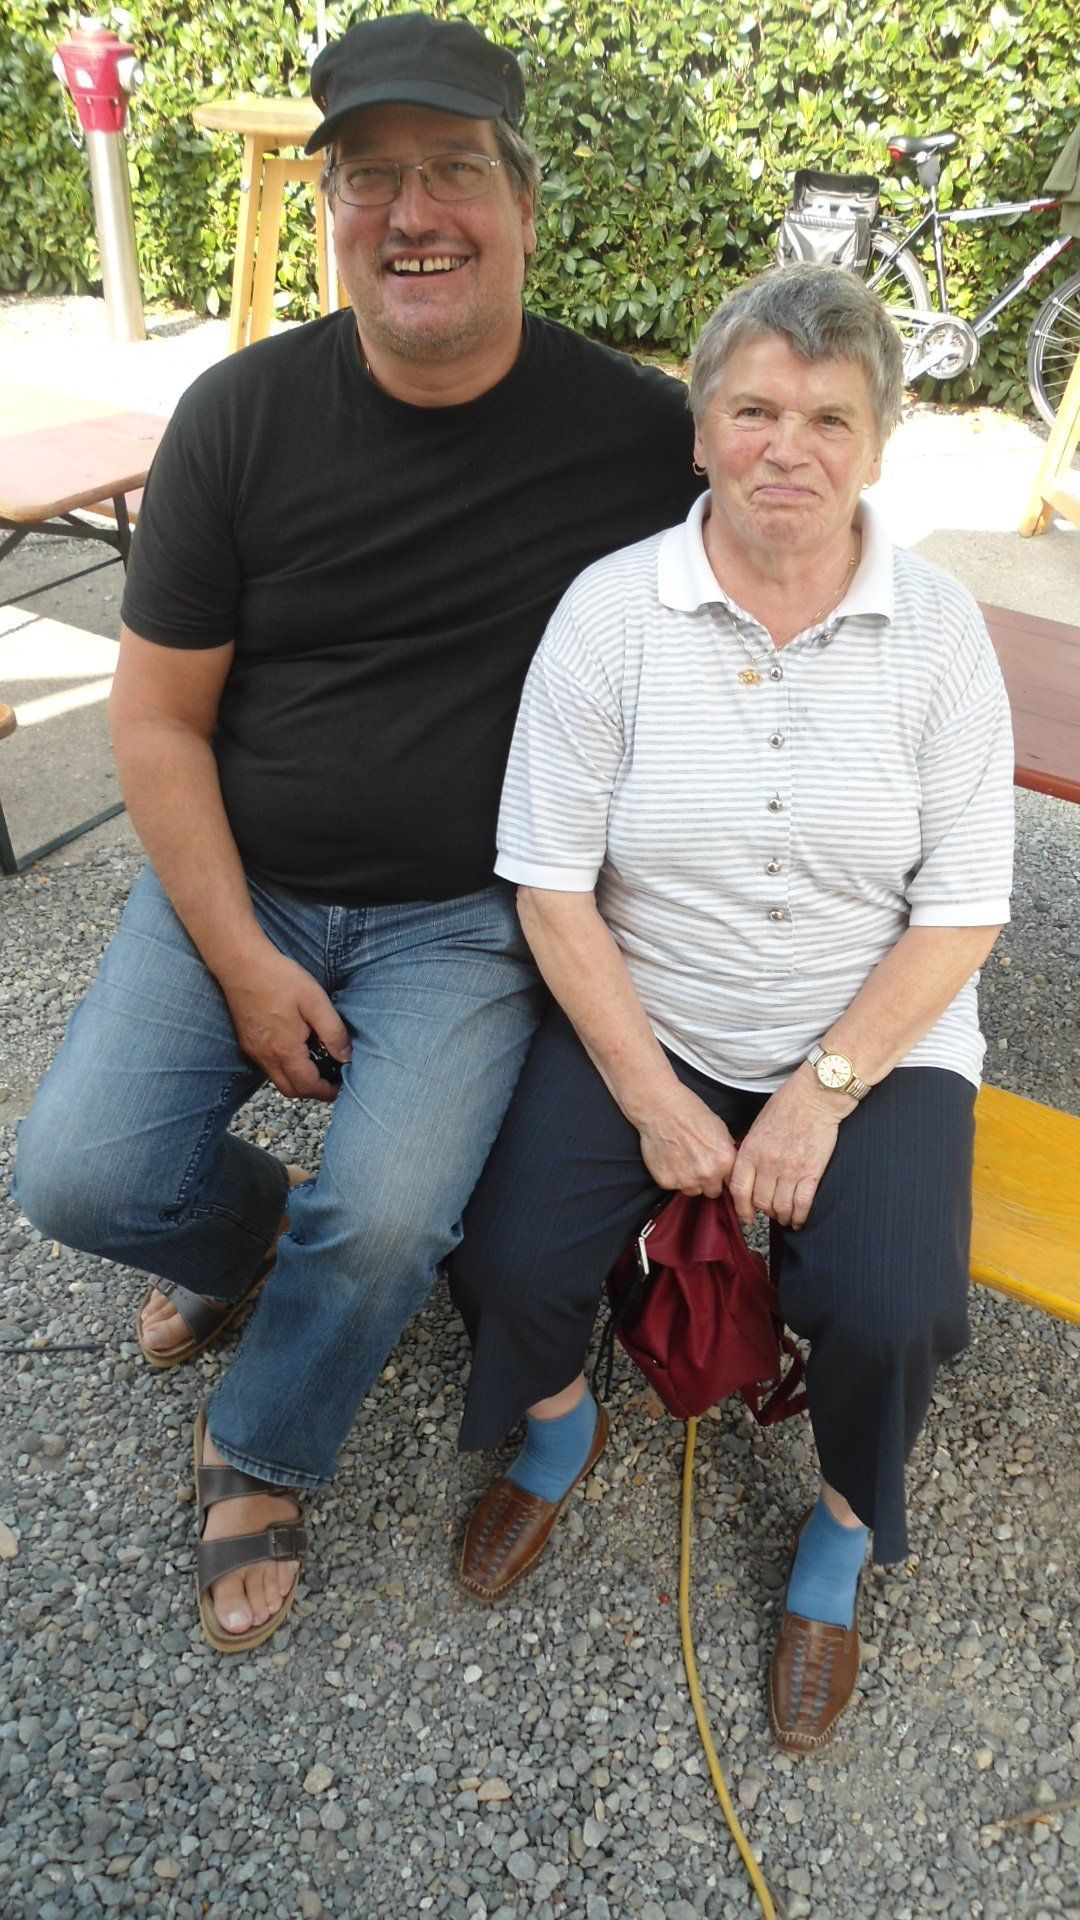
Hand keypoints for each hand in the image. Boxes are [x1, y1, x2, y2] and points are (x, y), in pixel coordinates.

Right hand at [217, 941, 350, 1101]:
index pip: (308, 1086)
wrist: (241, 963)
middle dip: (313, 1091)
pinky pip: (267, 1066)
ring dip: (298, 1079)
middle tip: (331, 1079)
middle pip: (291, 1090)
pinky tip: (296, 1048)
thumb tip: (345, 1057)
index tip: (341, 1086)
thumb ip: (333, 1032)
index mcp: (284, 1049)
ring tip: (317, 1063)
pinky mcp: (247, 1041)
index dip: (327, 1092)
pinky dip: (284, 1067)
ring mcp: (254, 1050)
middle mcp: (266, 1056)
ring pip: (278, 1079)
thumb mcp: (315, 1001)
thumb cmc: (279, 978)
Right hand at [637, 1085, 737, 1195]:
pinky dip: (672, 1176)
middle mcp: (708, 1175)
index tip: (717, 1172)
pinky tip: (670, 1159)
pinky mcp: (666, 1182)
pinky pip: (673, 1186)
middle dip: (707, 1181)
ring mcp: (686, 1180)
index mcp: (725, 1162)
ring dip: (689, 1181)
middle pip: (712, 1191)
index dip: (723, 1177)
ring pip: (692, 1191)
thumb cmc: (691, 1114)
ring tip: (682, 1160)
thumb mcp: (721, 1129)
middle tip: (697, 1164)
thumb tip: (731, 1166)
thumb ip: (727, 1153)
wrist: (662, 1109)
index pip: (731, 1183)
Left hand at [729, 1068, 851, 1227]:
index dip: (741, 1209)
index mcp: (751, 1150)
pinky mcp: (812, 1171)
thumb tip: (745, 1172)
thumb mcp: (757, 1126)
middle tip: (770, 1214)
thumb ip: (750, 1151)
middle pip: (760, 1202)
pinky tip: (798, 1221)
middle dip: (764, 1213)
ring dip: (781, 1217)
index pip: (739, 1189)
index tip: (746, 1217)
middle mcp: (767, 1163)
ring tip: (784, 1218)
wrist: (814, 1097)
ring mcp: (790, 1169)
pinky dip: (799, 1217)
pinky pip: (802, 1203)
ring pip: (781, 1206)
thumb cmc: (786, 1106)